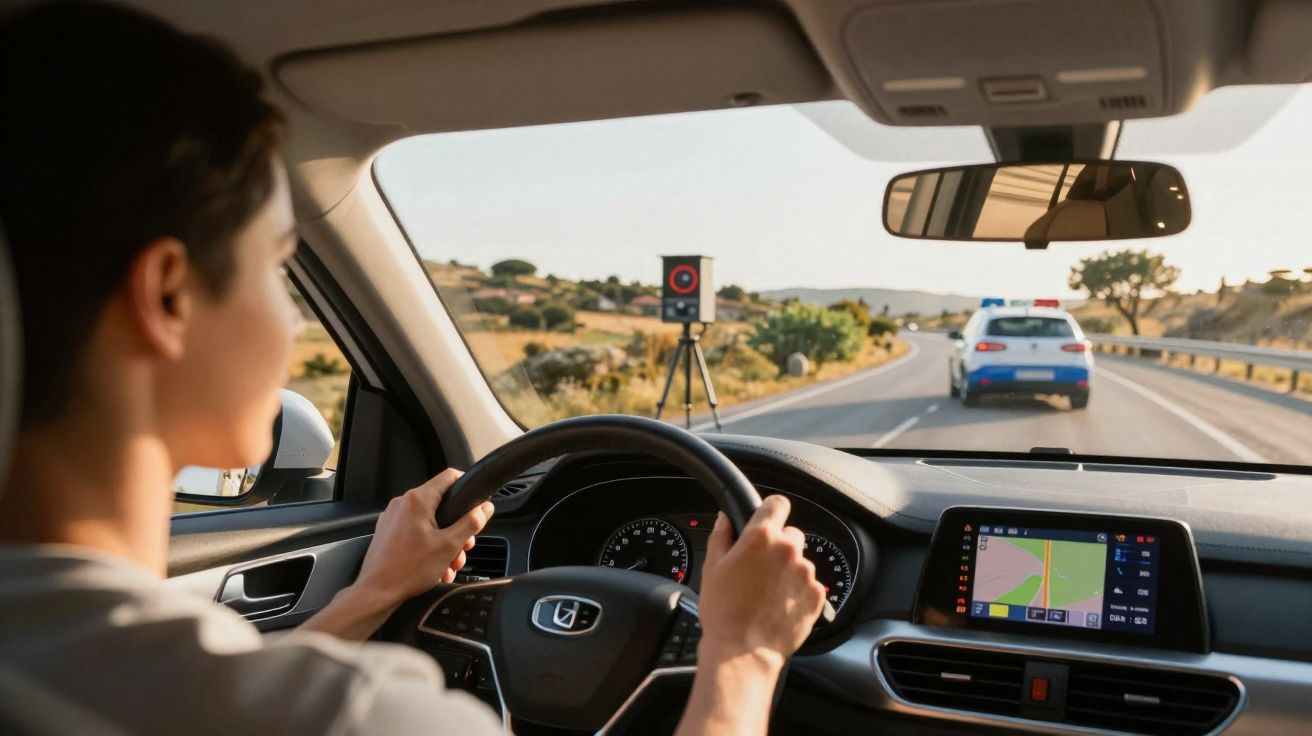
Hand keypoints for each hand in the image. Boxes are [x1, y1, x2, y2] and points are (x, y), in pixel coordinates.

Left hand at [354, 468, 494, 605]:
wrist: (377, 591)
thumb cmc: (408, 570)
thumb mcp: (449, 546)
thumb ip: (471, 523)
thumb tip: (484, 508)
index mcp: (417, 500)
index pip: (449, 477)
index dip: (466, 485)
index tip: (476, 499)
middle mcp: (402, 504)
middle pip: (441, 505)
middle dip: (457, 528)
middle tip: (464, 547)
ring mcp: (393, 518)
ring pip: (429, 522)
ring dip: (444, 542)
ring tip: (449, 564)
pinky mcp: (388, 532)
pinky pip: (415, 532)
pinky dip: (428, 545)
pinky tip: (436, 566)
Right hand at [695, 495, 825, 670]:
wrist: (743, 651)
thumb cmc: (724, 612)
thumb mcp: (712, 568)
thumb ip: (721, 535)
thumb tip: (725, 518)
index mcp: (761, 538)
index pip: (778, 504)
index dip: (771, 511)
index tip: (768, 519)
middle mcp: (788, 550)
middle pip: (791, 534)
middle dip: (779, 546)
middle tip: (761, 568)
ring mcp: (805, 573)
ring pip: (801, 562)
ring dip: (789, 571)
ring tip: (768, 594)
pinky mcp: (817, 595)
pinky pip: (810, 585)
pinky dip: (799, 592)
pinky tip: (780, 606)